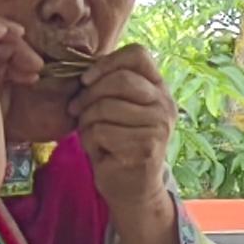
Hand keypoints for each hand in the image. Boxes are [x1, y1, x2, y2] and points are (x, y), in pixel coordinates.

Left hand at [74, 41, 182, 243]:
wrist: (133, 188)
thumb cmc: (118, 143)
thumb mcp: (117, 109)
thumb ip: (108, 86)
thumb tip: (82, 70)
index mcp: (159, 89)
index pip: (138, 54)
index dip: (107, 61)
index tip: (87, 79)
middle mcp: (165, 105)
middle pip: (119, 79)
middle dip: (89, 94)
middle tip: (78, 110)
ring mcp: (159, 126)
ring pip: (105, 106)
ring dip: (88, 121)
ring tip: (93, 134)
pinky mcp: (146, 147)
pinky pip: (102, 130)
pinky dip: (91, 141)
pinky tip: (101, 151)